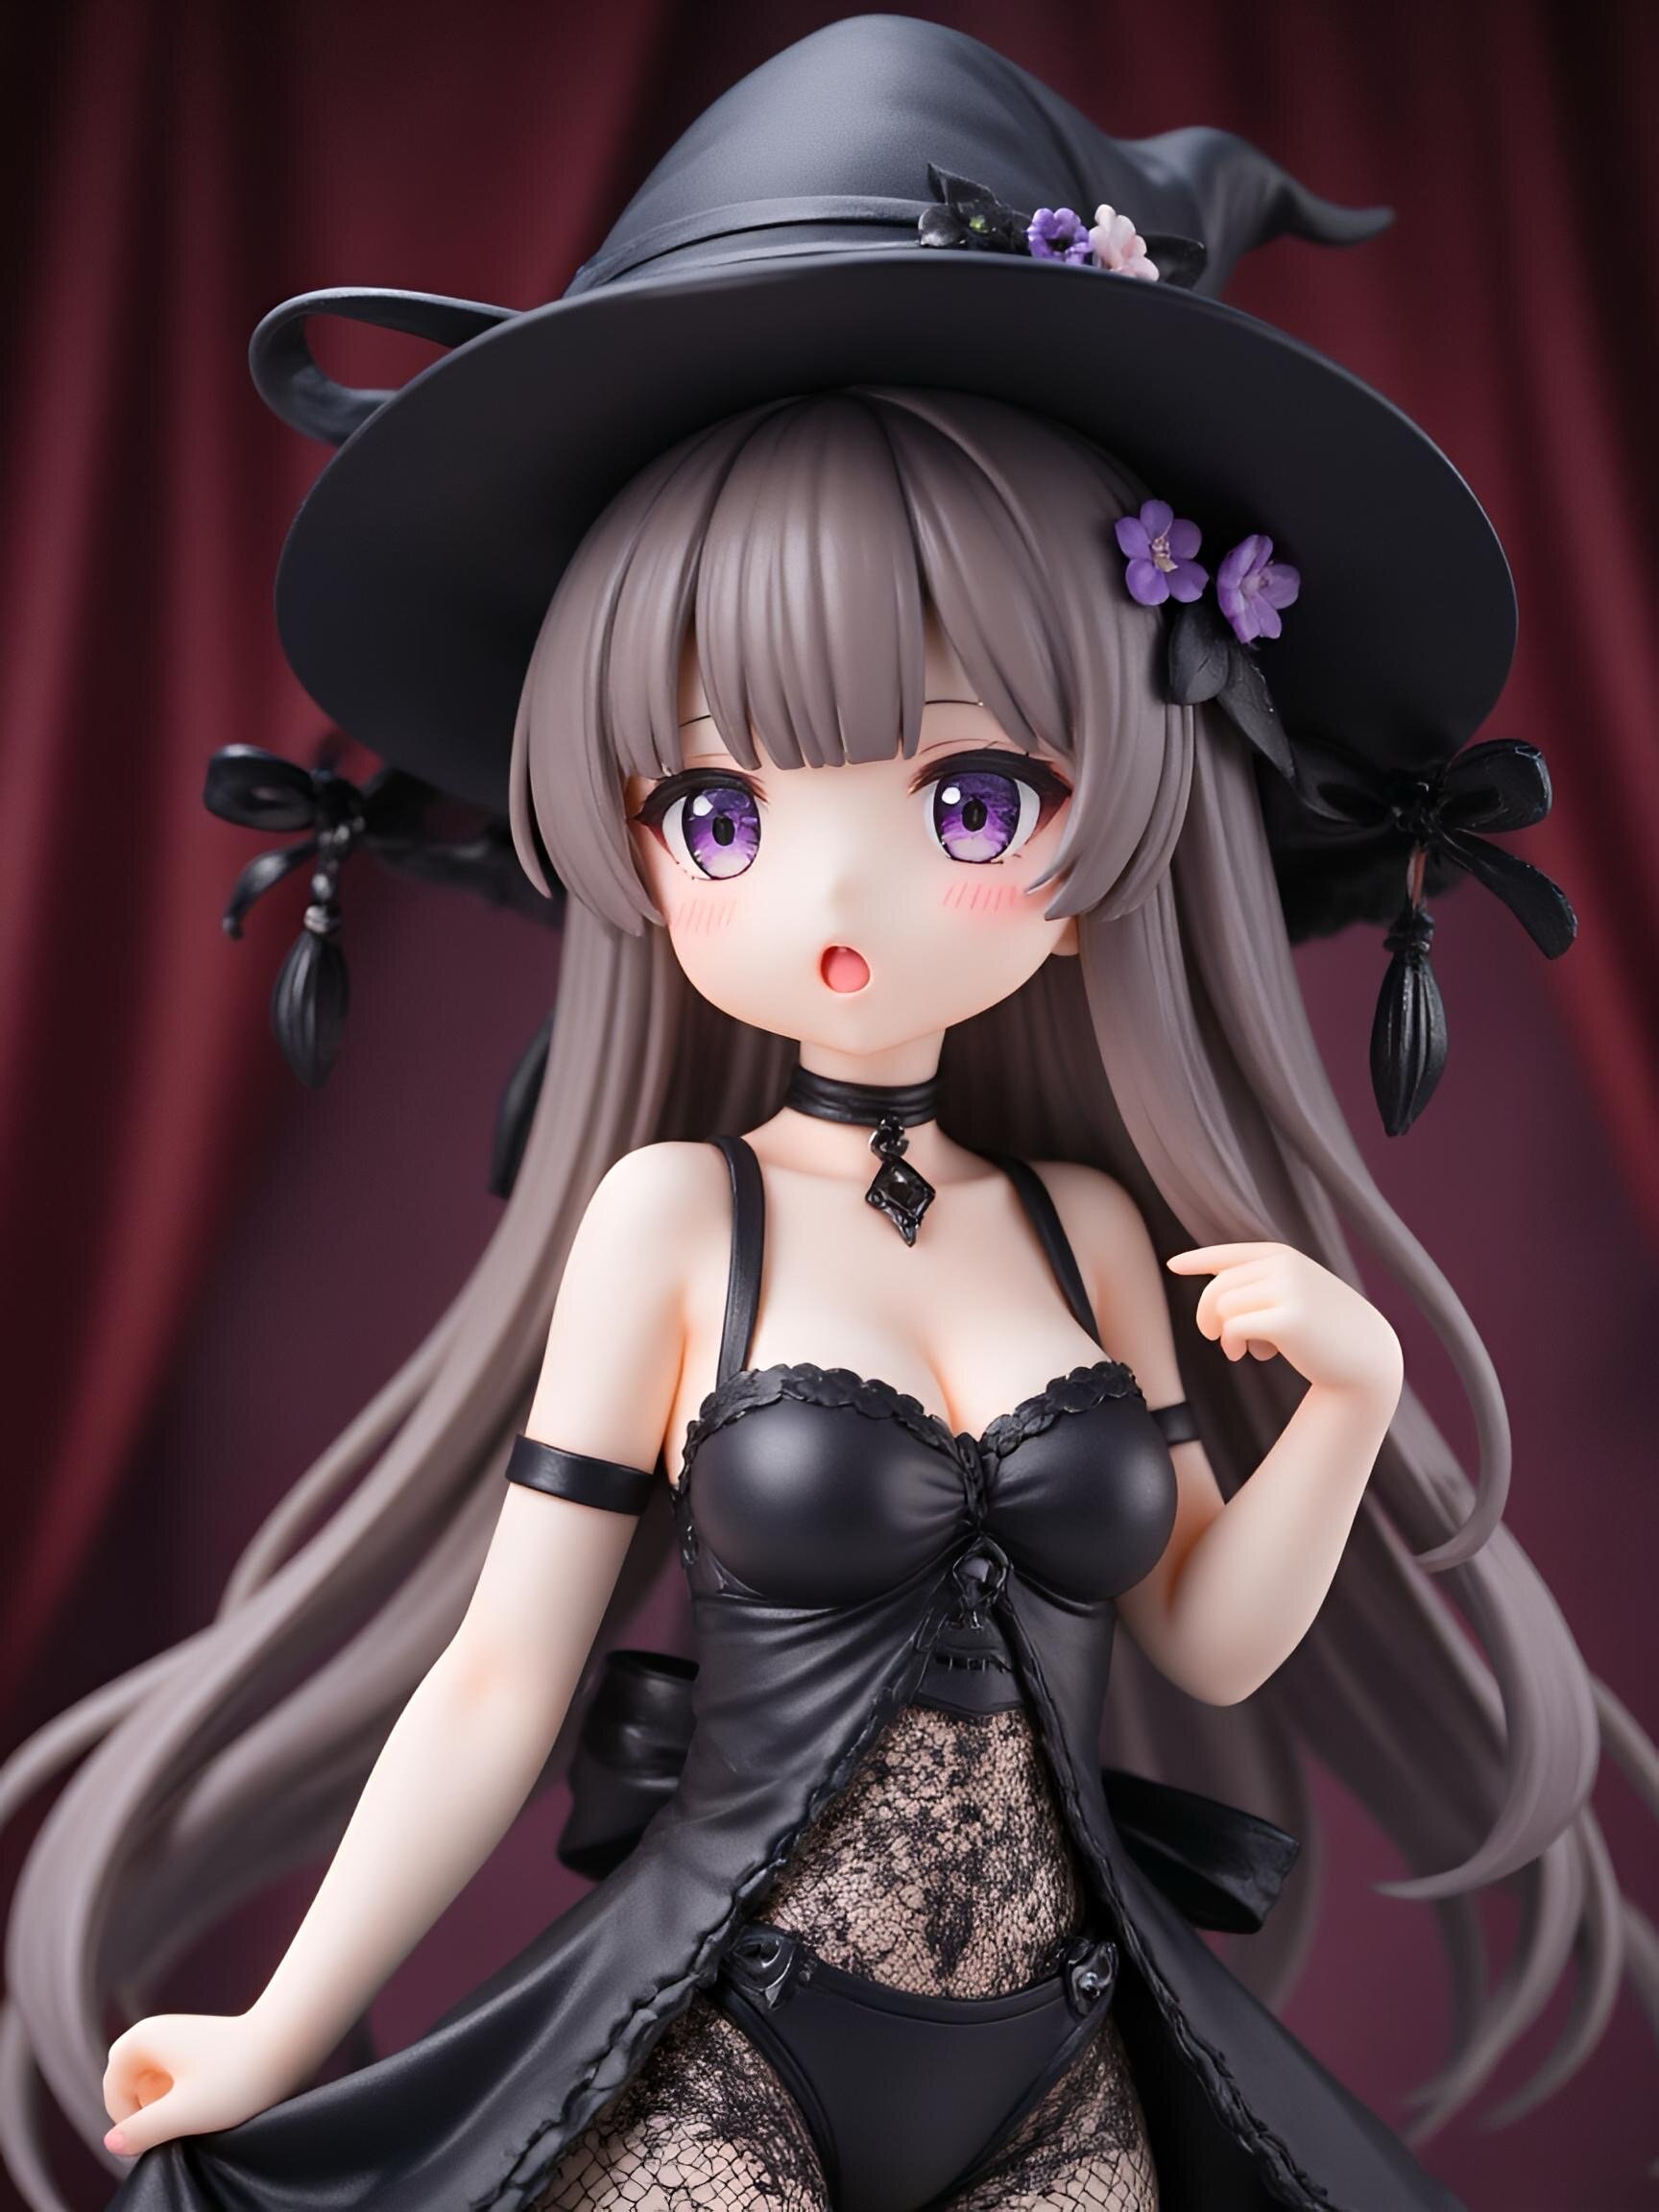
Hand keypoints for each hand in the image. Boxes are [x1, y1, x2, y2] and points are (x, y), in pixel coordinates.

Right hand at [103, 2010, 300, 2155]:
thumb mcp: (183, 2113)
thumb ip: (143, 2131)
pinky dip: (177, 2091)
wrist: (287, 2042)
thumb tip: (111, 2143)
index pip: (113, 2089)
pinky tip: (206, 2099)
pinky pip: (169, 2073)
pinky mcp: (196, 2043)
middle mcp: (155, 2029)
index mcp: (143, 2039)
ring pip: (148, 2077)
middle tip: (173, 2121)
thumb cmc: (236, 2078)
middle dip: (141, 2107)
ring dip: (161, 2101)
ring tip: (194, 2110)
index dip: (127, 2119)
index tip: (158, 2136)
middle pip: (126, 2079)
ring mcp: (176, 2034)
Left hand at [1167, 1241, 1403, 1400]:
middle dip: (1206, 1315)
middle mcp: (1285, 1266)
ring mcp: (1289, 1290)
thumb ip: (1261, 1287)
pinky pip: (1234, 1327)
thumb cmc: (1325, 1330)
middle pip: (1217, 1287)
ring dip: (1223, 1334)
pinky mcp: (1289, 1319)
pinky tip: (1250, 1355)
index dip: (1198, 1260)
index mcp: (1284, 1257)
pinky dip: (1231, 1344)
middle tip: (1212, 1336)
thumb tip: (1215, 1293)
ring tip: (1242, 1350)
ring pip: (1222, 1307)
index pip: (1229, 1254)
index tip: (1173, 1265)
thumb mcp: (1295, 1296)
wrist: (1367, 1357)